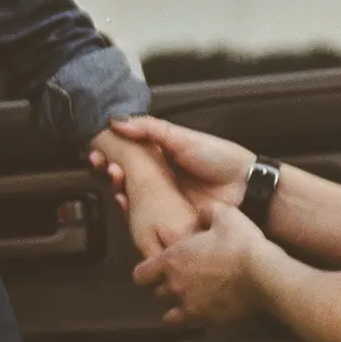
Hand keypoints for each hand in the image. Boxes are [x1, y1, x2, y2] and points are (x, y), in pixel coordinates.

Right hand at [93, 115, 254, 217]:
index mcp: (160, 155)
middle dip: (107, 170)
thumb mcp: (182, 138)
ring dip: (115, 187)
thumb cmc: (219, 158)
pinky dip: (129, 211)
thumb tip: (115, 121)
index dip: (109, 152)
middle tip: (102, 165)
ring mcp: (161, 200)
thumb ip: (150, 129)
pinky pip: (143, 217)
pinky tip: (122, 202)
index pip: (127, 153)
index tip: (96, 150)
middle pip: (123, 176)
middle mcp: (158, 178)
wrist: (245, 188)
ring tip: (114, 178)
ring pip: (129, 196)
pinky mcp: (167, 220)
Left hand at [133, 199, 272, 329]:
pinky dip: (202, 319)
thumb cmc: (241, 243)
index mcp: (172, 261)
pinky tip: (213, 310)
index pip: (141, 275)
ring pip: (173, 316)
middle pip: (158, 294)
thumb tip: (203, 213)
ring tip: (192, 301)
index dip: (147, 272)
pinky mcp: (210, 322)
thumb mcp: (225, 215)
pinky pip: (198, 324)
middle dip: (167, 288)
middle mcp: (176, 287)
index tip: (155, 271)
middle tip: (183, 280)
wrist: (264, 275)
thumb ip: (208, 212)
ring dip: (179, 308)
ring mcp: (192, 307)